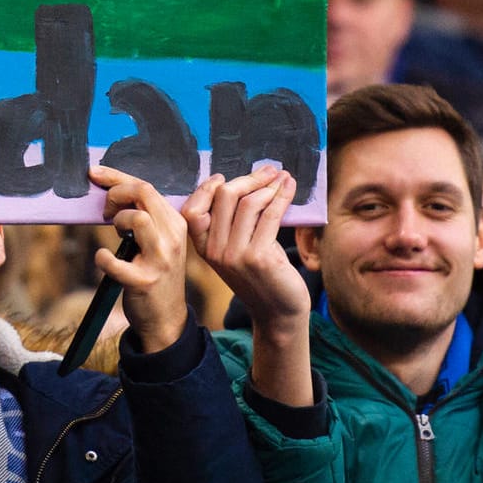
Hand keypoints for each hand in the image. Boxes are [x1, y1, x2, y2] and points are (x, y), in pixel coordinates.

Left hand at [89, 166, 190, 354]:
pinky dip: (102, 258)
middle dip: (116, 192)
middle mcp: (172, 237)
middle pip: (143, 193)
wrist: (166, 318)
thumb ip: (146, 215)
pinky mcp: (144, 282)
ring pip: (138, 219)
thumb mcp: (160, 240)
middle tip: (106, 211)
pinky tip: (103, 259)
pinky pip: (115, 261)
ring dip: (118, 220)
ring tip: (116, 234)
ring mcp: (160, 260)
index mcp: (176, 223)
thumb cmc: (156, 273)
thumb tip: (113, 190)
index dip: (117, 176)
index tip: (95, 173)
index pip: (147, 186)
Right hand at [183, 168, 307, 335]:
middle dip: (249, 178)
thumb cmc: (261, 276)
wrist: (278, 312)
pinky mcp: (259, 257)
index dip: (206, 188)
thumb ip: (234, 222)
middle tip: (268, 170)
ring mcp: (235, 255)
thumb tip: (249, 181)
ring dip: (269, 185)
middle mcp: (215, 251)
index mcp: (204, 248)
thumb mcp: (237, 249)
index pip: (192, 209)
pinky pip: (270, 215)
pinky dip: (282, 196)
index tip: (226, 176)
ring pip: (248, 203)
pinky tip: (290, 188)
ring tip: (282, 178)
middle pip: (224, 197)